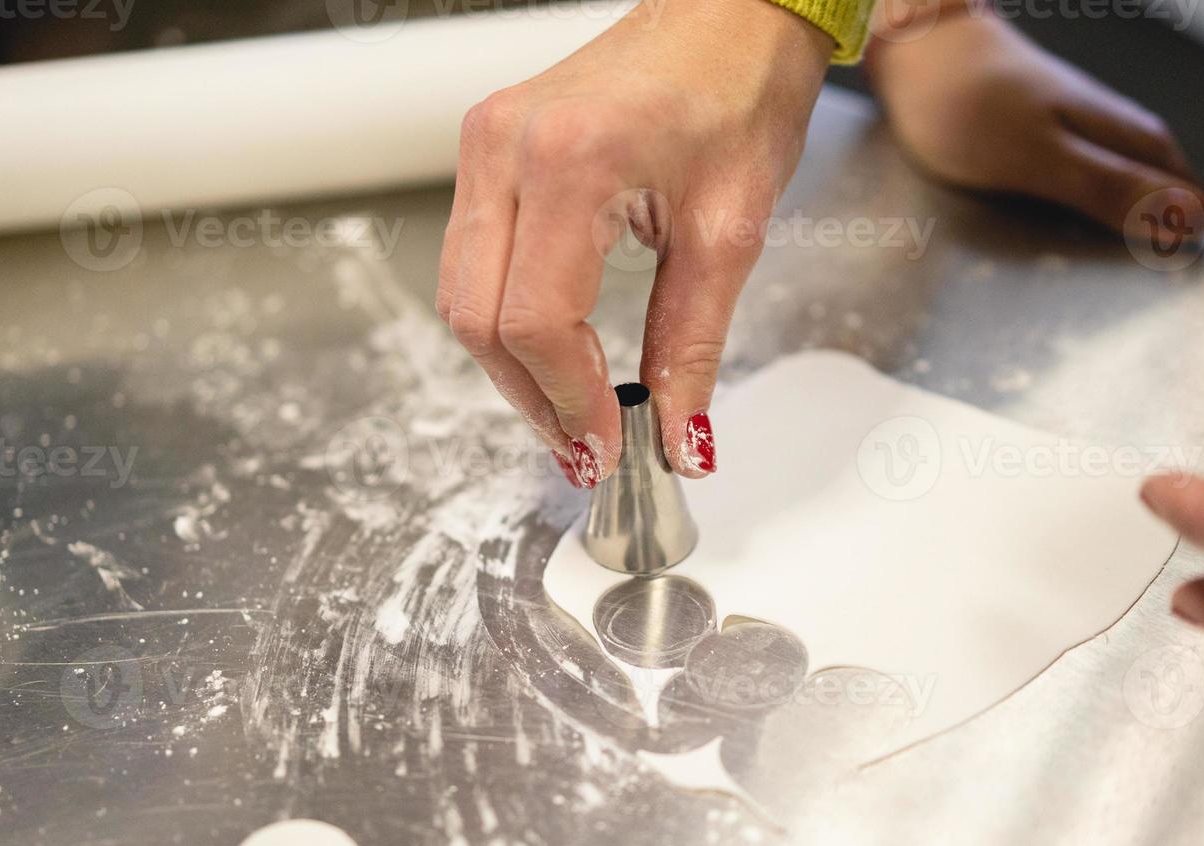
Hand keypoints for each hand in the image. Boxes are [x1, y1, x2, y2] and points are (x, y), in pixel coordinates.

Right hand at [435, 0, 832, 486]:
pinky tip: (557, 348)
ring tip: (575, 407)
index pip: (535, 321)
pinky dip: (507, 319)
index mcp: (571, 161)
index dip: (568, 400)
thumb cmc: (740, 92)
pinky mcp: (487, 149)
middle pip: (479, 319)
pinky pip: (473, 260)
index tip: (609, 445)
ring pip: (463, 296)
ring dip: (513, 367)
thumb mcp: (728, 233)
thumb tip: (679, 440)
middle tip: (589, 445)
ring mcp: (486, 143)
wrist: (727, 15)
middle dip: (533, 397)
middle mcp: (507, 148)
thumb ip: (693, 346)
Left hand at [865, 5, 1203, 248]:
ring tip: (1135, 245)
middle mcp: (1106, 123)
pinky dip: (1089, 193)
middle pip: (1157, 176)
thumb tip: (1185, 217)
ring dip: (1131, 205)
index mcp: (1120, 133)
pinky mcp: (1039, 126)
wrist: (918, 49)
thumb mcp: (1044, 160)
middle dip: (1168, 218)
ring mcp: (1073, 121)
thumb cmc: (970, 103)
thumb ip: (1109, 189)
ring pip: (1123, 168)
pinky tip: (1078, 210)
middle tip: (1174, 261)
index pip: (1182, 186)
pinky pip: (1084, 165)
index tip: (1196, 265)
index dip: (1189, 226)